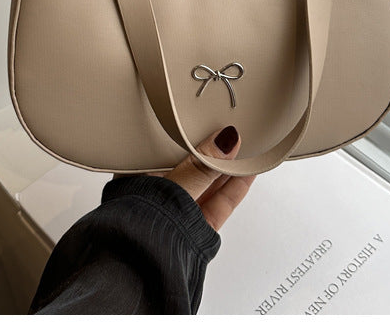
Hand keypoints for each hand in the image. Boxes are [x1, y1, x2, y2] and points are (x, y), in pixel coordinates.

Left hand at [116, 126, 255, 230]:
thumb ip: (202, 165)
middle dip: (213, 150)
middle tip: (234, 130)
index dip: (190, 133)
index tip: (211, 121)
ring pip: (209, 183)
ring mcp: (179, 209)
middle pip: (192, 165)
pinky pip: (219, 202)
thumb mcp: (174, 185)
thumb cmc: (141, 223)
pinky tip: (248, 172)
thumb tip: (225, 140)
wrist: (141, 268)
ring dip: (229, 167)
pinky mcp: (198, 226)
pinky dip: (235, 187)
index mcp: (140, 174)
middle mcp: (159, 191)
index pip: (169, 146)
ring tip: (248, 147)